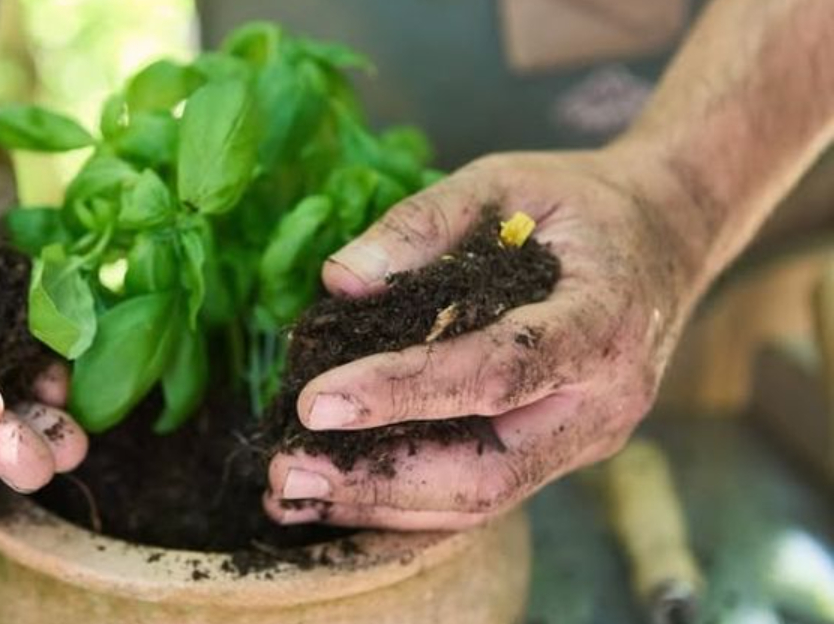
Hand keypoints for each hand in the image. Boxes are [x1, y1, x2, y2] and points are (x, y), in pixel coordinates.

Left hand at [264, 148, 703, 529]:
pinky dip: (406, 500)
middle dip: (379, 479)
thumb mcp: (503, 180)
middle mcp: (605, 401)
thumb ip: (422, 223)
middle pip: (489, 471)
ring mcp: (588, 439)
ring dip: (380, 504)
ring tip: (291, 491)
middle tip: (285, 469)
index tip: (316, 400)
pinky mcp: (562, 453)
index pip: (498, 371)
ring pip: (482, 500)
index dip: (404, 391)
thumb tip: (338, 281)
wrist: (668, 234)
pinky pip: (484, 492)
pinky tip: (338, 492)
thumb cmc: (579, 202)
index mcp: (603, 321)